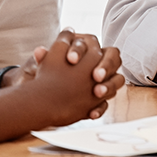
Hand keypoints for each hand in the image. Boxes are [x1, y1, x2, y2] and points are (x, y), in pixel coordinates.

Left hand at [6, 31, 124, 114]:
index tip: (70, 60)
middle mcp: (99, 60)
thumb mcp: (45, 66)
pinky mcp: (100, 97)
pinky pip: (108, 101)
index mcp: (86, 47)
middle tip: (95, 76)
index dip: (81, 50)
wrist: (45, 96)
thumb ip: (44, 58)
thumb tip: (39, 51)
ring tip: (96, 93)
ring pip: (117, 79)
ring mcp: (103, 79)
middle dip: (106, 66)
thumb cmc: (48, 73)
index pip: (90, 42)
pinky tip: (92, 113)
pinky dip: (101, 107)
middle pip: (113, 57)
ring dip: (109, 85)